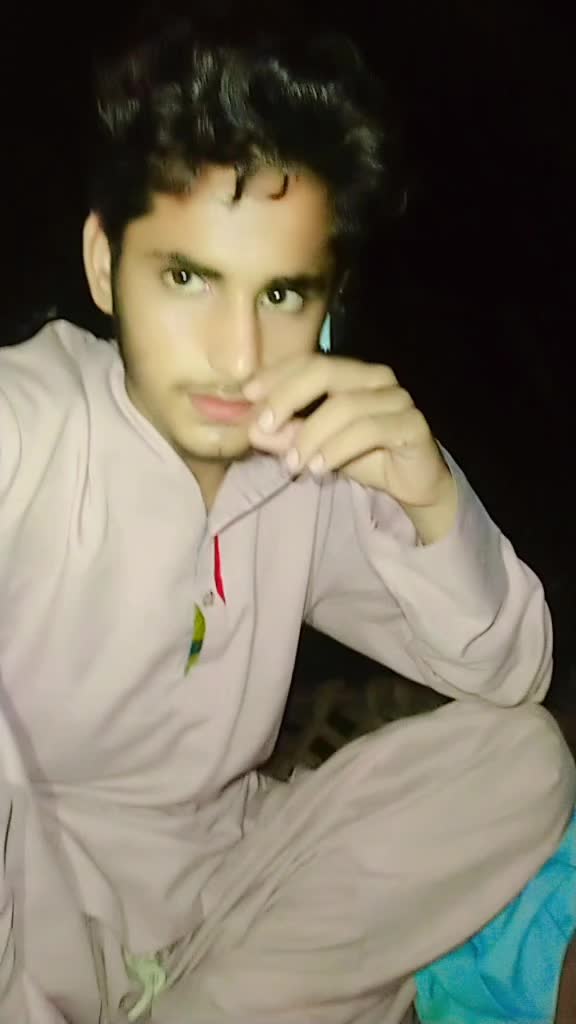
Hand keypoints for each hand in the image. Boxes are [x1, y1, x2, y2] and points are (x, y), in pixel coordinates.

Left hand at [244, 354, 457, 541]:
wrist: (414, 483)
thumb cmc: (365, 457)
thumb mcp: (318, 448)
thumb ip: (288, 437)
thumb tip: (254, 432)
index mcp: (350, 373)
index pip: (308, 361)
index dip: (276, 375)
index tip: (247, 395)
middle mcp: (375, 378)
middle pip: (325, 371)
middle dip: (287, 397)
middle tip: (262, 427)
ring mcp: (396, 398)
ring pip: (345, 405)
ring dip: (311, 436)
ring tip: (293, 464)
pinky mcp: (412, 424)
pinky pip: (370, 429)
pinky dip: (338, 448)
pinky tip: (320, 468)